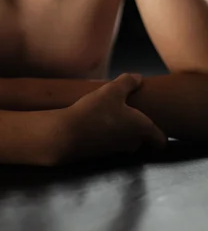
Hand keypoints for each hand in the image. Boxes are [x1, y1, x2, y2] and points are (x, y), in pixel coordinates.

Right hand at [53, 73, 167, 163]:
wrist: (69, 134)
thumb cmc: (96, 111)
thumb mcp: (112, 90)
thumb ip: (128, 82)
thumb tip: (139, 78)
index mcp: (142, 129)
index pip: (161, 141)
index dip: (161, 133)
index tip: (157, 122)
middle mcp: (133, 143)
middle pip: (143, 139)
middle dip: (138, 128)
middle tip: (130, 112)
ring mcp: (117, 150)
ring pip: (126, 140)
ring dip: (122, 130)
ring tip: (112, 114)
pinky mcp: (102, 152)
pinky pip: (111, 142)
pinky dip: (108, 134)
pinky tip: (97, 121)